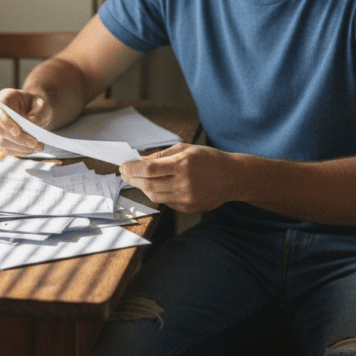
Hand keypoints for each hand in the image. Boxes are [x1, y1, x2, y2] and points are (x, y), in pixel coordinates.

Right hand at [0, 88, 52, 155]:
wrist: (33, 112)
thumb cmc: (36, 106)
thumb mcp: (42, 105)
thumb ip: (38, 113)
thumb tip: (32, 125)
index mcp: (4, 97)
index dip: (5, 120)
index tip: (17, 131)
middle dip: (18, 138)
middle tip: (34, 143)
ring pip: (1, 141)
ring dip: (20, 147)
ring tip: (38, 147)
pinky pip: (5, 149)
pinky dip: (20, 151)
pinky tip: (31, 149)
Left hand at [119, 144, 233, 213]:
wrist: (232, 177)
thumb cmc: (207, 159)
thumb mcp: (185, 149)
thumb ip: (161, 156)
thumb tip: (139, 161)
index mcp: (183, 164)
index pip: (149, 169)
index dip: (132, 168)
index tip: (123, 166)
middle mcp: (184, 183)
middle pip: (148, 185)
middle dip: (133, 179)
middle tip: (125, 173)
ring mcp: (187, 198)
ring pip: (155, 196)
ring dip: (143, 187)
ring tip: (138, 179)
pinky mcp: (189, 208)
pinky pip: (166, 202)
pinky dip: (157, 194)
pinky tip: (155, 186)